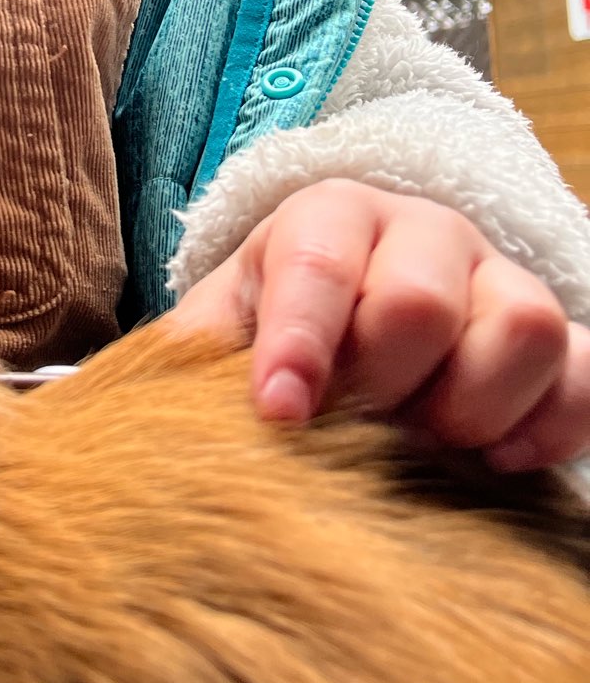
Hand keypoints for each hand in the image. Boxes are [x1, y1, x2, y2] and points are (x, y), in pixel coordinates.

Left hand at [170, 180, 589, 469]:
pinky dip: (549, 427)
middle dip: (381, 383)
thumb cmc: (270, 334)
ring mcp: (498, 279)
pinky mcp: (560, 338)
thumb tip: (138, 417)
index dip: (300, 340)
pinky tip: (494, 464)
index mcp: (326, 218)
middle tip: (352, 430)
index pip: (318, 260)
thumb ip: (190, 360)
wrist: (347, 326)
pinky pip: (586, 372)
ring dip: (468, 408)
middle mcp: (420, 234)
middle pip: (419, 300)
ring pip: (522, 325)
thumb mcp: (219, 333)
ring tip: (421, 446)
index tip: (279, 413)